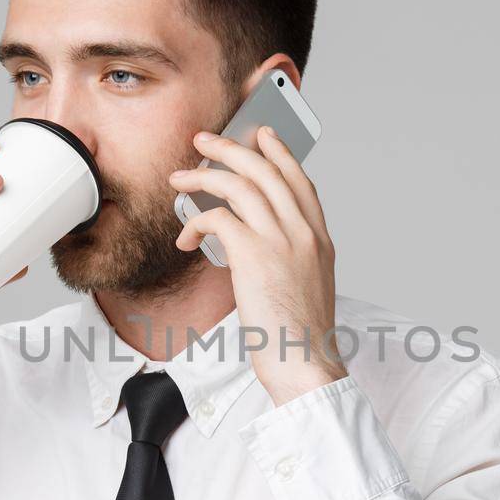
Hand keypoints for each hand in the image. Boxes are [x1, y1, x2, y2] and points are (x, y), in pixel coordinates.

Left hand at [169, 126, 346, 405]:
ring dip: (204, 175)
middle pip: (266, 170)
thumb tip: (260, 248)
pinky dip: (195, 221)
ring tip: (180, 178)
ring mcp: (281, 239)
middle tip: (204, 142)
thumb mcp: (307, 288)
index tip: (263, 136)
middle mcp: (304, 232)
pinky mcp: (254, 253)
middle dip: (231, 149)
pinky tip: (185, 237)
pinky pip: (217, 217)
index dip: (280, 154)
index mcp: (320, 239)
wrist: (305, 363)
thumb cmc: (301, 338)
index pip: (300, 181)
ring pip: (239, 184)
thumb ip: (292, 259)